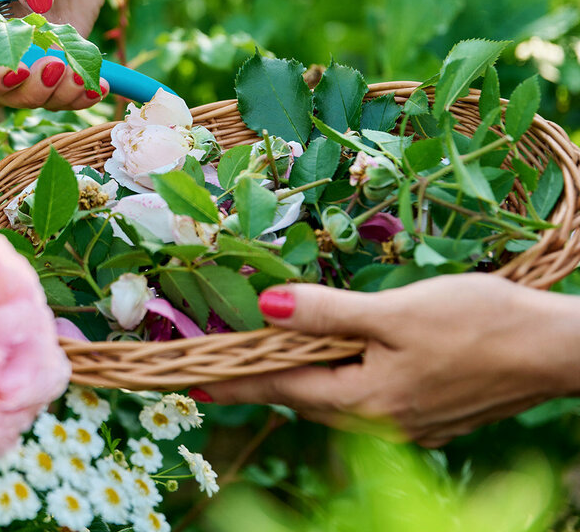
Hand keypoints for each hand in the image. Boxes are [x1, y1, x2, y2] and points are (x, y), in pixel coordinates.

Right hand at [0, 0, 116, 110]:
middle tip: (53, 69)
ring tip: (79, 75)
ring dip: (51, 95)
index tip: (13, 67)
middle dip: (19, 89)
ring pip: (24, 95)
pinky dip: (77, 96)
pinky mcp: (58, 58)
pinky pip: (58, 92)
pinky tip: (96, 84)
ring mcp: (27, 49)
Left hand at [197, 274, 579, 446]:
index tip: (189, 382)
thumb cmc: (480, 323)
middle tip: (217, 364)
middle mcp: (379, 422)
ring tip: (265, 357)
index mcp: (364, 400)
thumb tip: (265, 308)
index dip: (232, 380)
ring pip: (333, 397)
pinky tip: (334, 359)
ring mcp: (406, 423)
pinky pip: (364, 397)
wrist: (558, 351)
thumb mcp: (395, 312)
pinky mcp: (428, 413)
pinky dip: (337, 376)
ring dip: (299, 376)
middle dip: (259, 379)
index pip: (278, 387)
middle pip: (302, 395)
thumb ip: (327, 313)